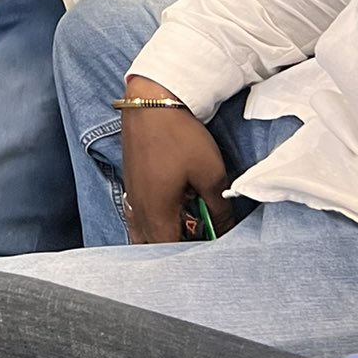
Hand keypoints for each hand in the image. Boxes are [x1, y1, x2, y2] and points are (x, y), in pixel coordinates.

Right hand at [119, 76, 235, 244]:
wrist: (151, 101)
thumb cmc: (181, 137)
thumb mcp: (210, 174)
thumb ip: (219, 209)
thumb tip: (226, 231)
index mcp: (157, 214)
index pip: (171, 253)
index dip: (192, 257)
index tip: (211, 249)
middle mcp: (138, 210)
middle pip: (155, 246)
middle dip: (178, 247)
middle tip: (201, 237)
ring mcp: (132, 196)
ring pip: (143, 232)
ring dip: (163, 235)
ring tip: (187, 224)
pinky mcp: (131, 182)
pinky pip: (137, 216)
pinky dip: (152, 221)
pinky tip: (170, 208)